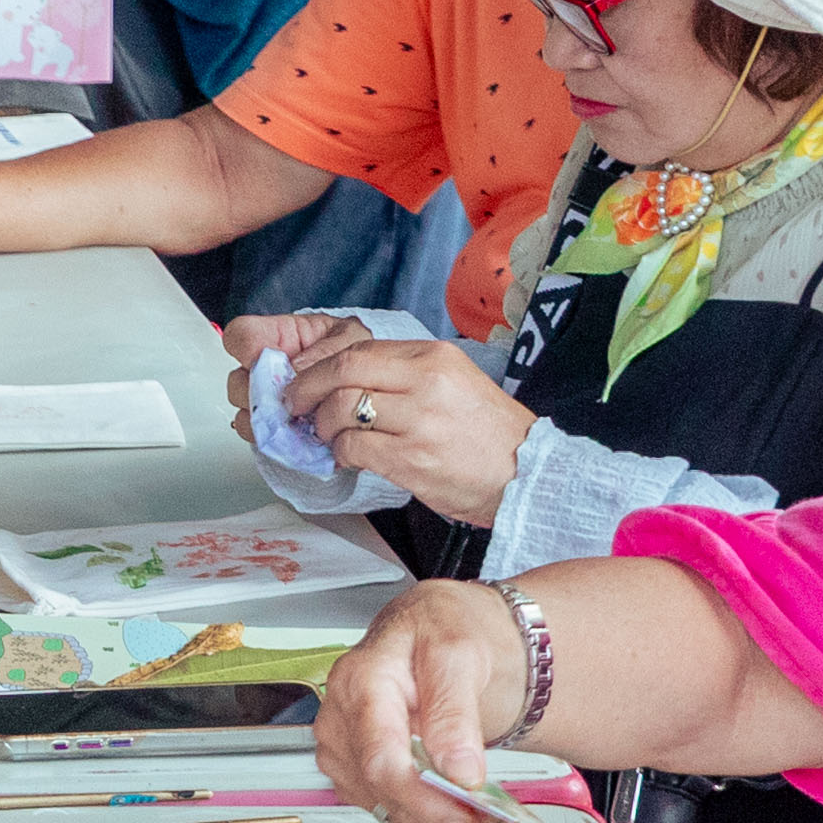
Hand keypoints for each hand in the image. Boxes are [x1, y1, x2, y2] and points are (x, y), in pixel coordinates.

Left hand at [270, 318, 531, 519]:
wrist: (527, 474)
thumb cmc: (486, 431)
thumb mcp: (452, 381)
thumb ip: (403, 372)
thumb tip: (342, 373)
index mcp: (433, 357)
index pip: (358, 349)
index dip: (319, 365)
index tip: (302, 378)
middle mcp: (426, 383)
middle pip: (342, 372)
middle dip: (306, 388)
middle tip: (294, 404)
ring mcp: (419, 422)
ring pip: (341, 411)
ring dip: (323, 425)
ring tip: (327, 435)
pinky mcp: (412, 461)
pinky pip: (354, 448)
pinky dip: (340, 453)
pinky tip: (346, 457)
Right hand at [309, 579, 547, 822]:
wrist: (431, 632)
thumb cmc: (439, 632)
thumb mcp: (458, 653)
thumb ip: (454, 712)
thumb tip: (459, 772)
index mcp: (359, 684)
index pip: (382, 761)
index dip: (426, 801)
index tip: (473, 818)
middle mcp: (341, 724)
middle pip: (386, 797)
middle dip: (449, 821)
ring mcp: (345, 753)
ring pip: (394, 817)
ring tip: (504, 821)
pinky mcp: (357, 775)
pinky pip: (397, 816)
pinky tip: (475, 814)